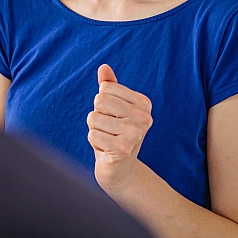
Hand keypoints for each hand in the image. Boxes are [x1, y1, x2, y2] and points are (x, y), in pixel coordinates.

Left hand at [86, 64, 152, 191]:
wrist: (120, 169)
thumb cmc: (114, 134)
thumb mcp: (112, 109)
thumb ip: (109, 87)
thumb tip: (103, 67)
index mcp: (144, 103)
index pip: (106, 88)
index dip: (102, 103)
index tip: (113, 117)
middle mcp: (144, 117)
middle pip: (99, 101)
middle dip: (97, 116)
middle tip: (109, 130)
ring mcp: (136, 134)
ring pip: (93, 118)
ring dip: (95, 130)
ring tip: (108, 139)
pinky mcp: (123, 149)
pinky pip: (92, 134)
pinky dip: (94, 143)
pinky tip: (106, 150)